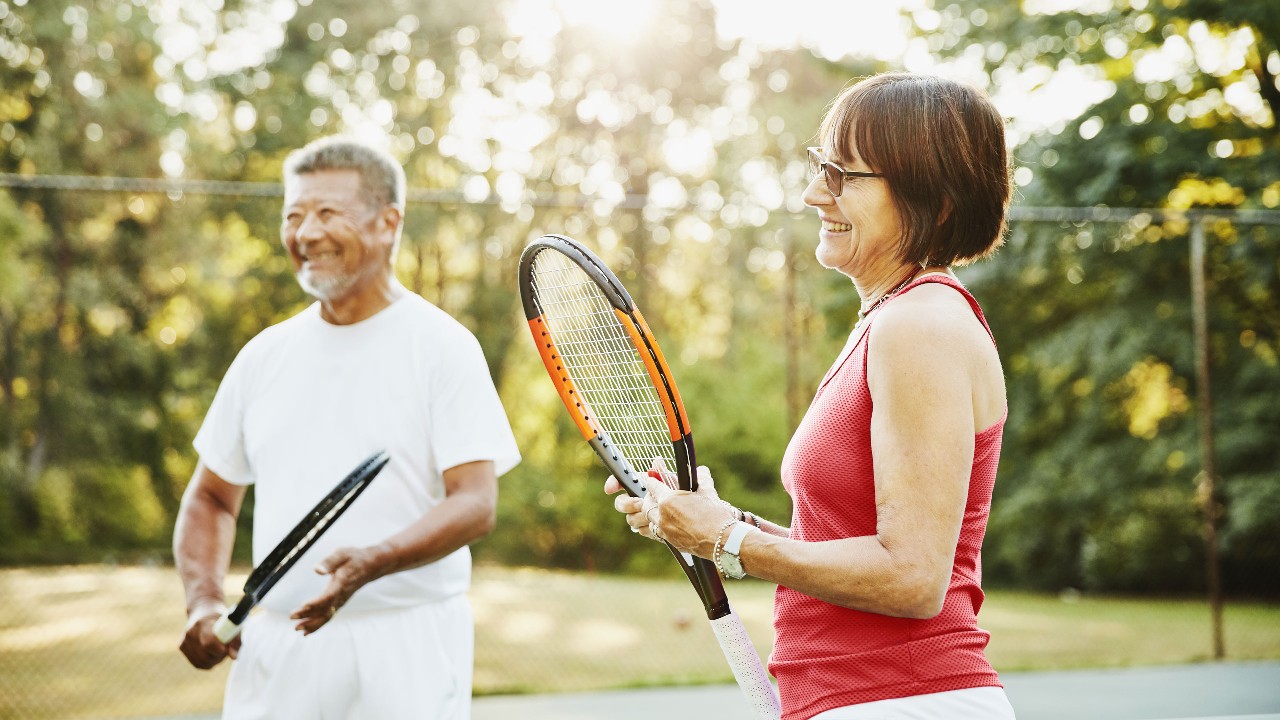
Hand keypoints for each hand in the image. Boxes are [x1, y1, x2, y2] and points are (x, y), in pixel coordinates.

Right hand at [179, 602, 238, 668]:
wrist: (204, 610)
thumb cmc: (221, 618)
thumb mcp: (232, 625)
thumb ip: (235, 641)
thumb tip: (234, 657)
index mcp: (203, 623)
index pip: (209, 643)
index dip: (220, 650)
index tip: (227, 649)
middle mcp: (190, 632)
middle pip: (206, 656)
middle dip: (219, 656)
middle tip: (226, 649)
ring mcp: (184, 640)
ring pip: (202, 662)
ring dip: (214, 660)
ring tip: (219, 650)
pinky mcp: (181, 647)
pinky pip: (197, 663)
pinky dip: (207, 662)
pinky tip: (211, 652)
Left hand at [290, 545, 385, 634]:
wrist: (371, 565)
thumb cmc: (354, 557)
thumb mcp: (342, 553)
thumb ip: (329, 561)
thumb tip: (316, 570)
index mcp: (341, 583)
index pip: (327, 597)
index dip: (315, 603)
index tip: (301, 607)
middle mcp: (341, 595)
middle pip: (325, 610)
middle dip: (308, 616)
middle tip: (292, 620)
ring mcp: (341, 601)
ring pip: (326, 616)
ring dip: (312, 624)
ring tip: (297, 629)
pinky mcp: (339, 603)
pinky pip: (328, 616)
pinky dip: (318, 624)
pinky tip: (307, 630)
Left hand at [606, 460, 735, 556]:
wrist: (723, 540)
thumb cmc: (716, 514)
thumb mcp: (706, 491)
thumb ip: (700, 477)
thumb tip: (701, 469)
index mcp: (668, 499)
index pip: (652, 486)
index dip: (652, 481)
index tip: (652, 478)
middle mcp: (662, 515)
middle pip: (645, 504)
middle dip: (647, 498)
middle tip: (652, 494)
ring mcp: (664, 530)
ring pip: (645, 521)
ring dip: (647, 514)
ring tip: (651, 510)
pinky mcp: (669, 542)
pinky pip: (654, 533)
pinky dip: (654, 527)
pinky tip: (660, 524)